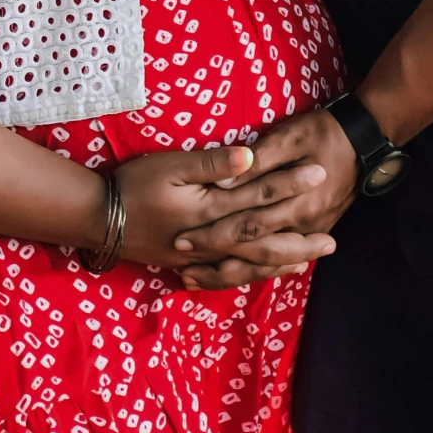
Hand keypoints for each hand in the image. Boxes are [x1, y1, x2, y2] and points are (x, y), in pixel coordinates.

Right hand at [113, 143, 336, 284]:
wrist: (99, 218)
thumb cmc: (133, 185)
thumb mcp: (169, 165)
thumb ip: (211, 163)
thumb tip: (251, 158)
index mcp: (210, 210)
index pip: (259, 196)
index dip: (290, 185)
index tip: (318, 174)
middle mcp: (212, 239)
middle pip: (265, 242)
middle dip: (300, 240)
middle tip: (333, 241)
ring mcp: (202, 257)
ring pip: (251, 265)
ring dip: (284, 261)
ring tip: (310, 258)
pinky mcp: (191, 264)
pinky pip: (232, 275)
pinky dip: (255, 274)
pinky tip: (268, 271)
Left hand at [171, 108, 359, 288]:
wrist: (364, 140)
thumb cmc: (322, 132)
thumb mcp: (290, 137)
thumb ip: (258, 160)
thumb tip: (223, 180)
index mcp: (296, 203)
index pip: (247, 226)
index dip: (213, 235)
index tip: (182, 240)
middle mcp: (303, 225)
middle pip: (254, 253)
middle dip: (216, 261)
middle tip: (182, 267)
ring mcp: (310, 231)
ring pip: (267, 264)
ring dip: (231, 273)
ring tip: (197, 280)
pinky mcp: (313, 230)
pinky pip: (280, 259)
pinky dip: (255, 269)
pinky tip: (233, 272)